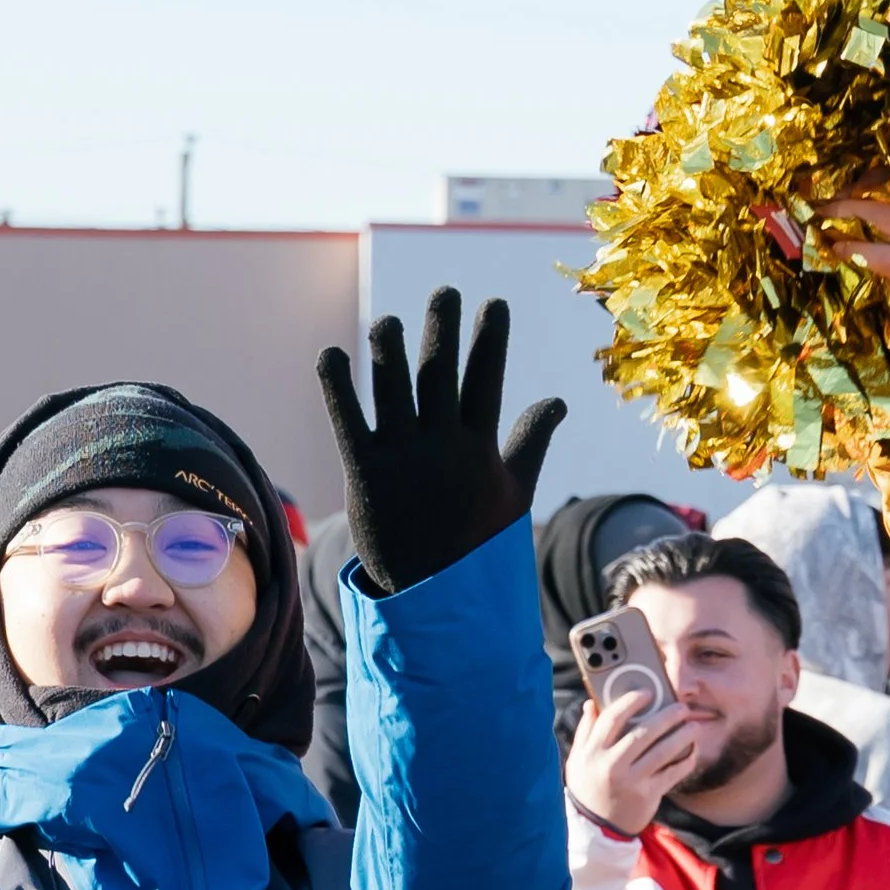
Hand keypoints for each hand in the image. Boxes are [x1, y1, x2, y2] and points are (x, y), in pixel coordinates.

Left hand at [316, 289, 565, 596]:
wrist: (432, 597)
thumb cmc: (476, 543)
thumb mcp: (511, 494)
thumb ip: (530, 442)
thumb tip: (558, 400)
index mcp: (478, 450)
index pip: (486, 382)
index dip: (489, 341)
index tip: (494, 304)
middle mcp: (440, 449)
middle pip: (439, 376)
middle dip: (443, 331)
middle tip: (445, 292)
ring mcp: (401, 460)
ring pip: (393, 391)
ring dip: (389, 351)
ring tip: (388, 322)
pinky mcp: (364, 475)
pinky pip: (347, 421)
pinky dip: (337, 387)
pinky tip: (331, 355)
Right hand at [566, 682, 701, 836]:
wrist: (595, 828)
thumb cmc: (587, 788)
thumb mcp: (577, 760)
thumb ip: (585, 731)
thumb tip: (591, 703)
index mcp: (592, 752)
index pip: (612, 718)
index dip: (631, 701)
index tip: (648, 692)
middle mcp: (611, 765)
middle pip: (643, 732)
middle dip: (667, 716)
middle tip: (681, 707)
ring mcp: (631, 781)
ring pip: (663, 751)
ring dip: (682, 736)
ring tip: (693, 726)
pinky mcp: (647, 795)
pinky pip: (672, 773)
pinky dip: (685, 761)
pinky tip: (692, 752)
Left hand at [805, 186, 889, 325]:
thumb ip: (889, 211)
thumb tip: (847, 201)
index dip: (865, 179)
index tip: (845, 188)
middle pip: (883, 188)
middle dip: (851, 192)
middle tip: (827, 204)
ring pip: (880, 214)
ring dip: (847, 211)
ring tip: (824, 218)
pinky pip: (876, 253)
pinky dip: (853, 249)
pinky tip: (837, 249)